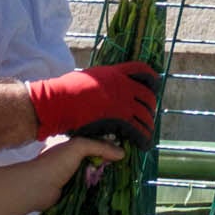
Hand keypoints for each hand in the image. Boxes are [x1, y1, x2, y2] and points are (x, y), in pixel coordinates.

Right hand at [27, 62, 160, 143]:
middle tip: (150, 113)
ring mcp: (122, 102)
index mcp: (115, 73)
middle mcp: (123, 86)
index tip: (155, 84)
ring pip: (144, 114)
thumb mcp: (88, 78)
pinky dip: (143, 137)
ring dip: (148, 124)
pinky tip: (145, 144)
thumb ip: (100, 82)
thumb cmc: (66, 91)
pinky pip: (137, 129)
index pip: (140, 70)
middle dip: (150, 105)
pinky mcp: (119, 120)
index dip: (150, 78)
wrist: (59, 102)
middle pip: (146, 94)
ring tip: (149, 132)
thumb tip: (102, 84)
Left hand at [30, 136, 119, 201]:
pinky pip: (89, 190)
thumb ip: (100, 147)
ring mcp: (73, 177)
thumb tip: (122, 153)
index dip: (110, 146)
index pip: (96, 143)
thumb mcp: (79, 146)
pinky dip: (98, 190)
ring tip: (125, 180)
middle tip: (129, 168)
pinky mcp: (73, 192)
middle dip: (110, 164)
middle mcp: (74, 160)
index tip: (127, 151)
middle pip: (97, 160)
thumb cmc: (56, 163)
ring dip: (105, 179)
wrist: (37, 188)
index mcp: (74, 146)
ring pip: (94, 176)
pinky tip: (111, 192)